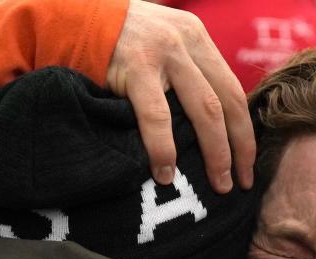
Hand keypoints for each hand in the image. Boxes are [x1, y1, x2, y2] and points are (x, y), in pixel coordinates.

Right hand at [108, 0, 254, 192]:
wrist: (68, 17)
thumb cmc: (113, 44)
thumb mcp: (159, 47)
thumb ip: (183, 75)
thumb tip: (207, 129)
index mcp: (197, 40)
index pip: (233, 91)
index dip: (245, 133)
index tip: (247, 167)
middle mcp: (187, 42)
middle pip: (228, 102)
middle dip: (239, 148)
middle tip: (239, 184)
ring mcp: (163, 53)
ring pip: (205, 110)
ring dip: (215, 153)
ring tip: (216, 185)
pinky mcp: (135, 66)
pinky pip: (158, 116)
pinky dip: (164, 148)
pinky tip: (166, 173)